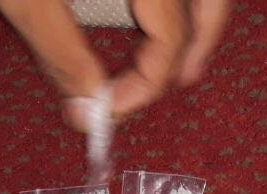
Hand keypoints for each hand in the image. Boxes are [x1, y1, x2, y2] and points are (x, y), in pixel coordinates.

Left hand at [0, 0, 228, 128]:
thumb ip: (60, 49)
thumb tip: (87, 105)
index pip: (171, 35)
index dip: (147, 83)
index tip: (108, 109)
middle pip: (205, 3)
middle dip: (190, 49)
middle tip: (169, 87)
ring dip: (193, 19)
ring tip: (178, 55)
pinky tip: (150, 10)